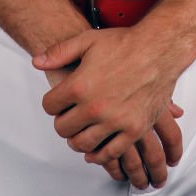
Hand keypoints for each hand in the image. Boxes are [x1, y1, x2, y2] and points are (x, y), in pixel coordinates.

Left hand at [33, 27, 181, 166]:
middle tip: (69, 116)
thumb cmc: (125, 43)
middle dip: (63, 122)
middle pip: (63, 129)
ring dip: (78, 139)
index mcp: (79, 85)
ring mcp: (114, 121)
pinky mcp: (133, 130)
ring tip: (81, 130)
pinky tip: (96, 149)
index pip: (50, 106)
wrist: (159, 49)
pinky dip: (99, 155)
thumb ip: (59, 52)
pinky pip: (110, 154)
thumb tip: (37, 62)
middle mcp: (94, 107)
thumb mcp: (88, 40)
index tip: (58, 102)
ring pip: (83, 144)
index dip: (52, 103)